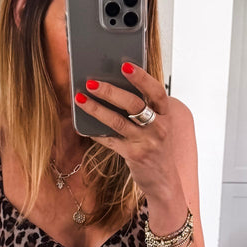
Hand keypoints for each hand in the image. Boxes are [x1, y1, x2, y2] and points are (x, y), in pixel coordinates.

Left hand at [77, 64, 182, 203]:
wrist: (164, 181)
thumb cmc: (158, 147)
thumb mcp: (159, 125)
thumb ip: (145, 108)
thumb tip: (114, 86)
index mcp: (166, 114)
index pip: (156, 91)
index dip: (142, 77)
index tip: (125, 65)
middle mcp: (158, 127)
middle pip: (133, 104)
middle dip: (110, 91)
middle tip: (91, 82)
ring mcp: (146, 142)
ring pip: (117, 121)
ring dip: (96, 109)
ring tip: (80, 99)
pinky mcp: (134, 155)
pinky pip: (110, 140)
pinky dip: (95, 132)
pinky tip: (83, 126)